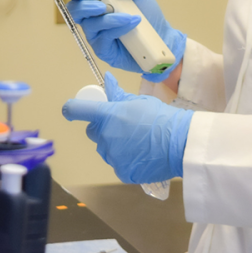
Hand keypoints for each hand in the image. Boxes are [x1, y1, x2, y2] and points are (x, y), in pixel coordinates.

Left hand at [62, 72, 192, 183]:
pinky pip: (118, 164)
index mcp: (108, 116)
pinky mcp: (122, 172)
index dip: (72, 109)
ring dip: (114, 145)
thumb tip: (107, 80)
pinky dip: (126, 160)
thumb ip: (118, 95)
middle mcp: (105, 136)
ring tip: (137, 142)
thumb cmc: (161, 118)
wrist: (181, 143)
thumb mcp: (139, 101)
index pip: (77, 110)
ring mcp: (112, 156)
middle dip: (102, 128)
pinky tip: (141, 155)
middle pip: (93, 132)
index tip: (71, 110)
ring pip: (105, 149)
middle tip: (122, 126)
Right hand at [66, 0, 185, 81]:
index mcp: (96, 1)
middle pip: (76, 11)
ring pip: (90, 25)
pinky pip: (104, 38)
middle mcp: (92, 18)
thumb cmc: (146, 11)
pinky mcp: (103, 50)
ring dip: (108, 19)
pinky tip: (131, 23)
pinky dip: (118, 28)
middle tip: (102, 5)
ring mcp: (96, 35)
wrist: (161, 33)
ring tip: (127, 16)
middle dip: (86, 6)